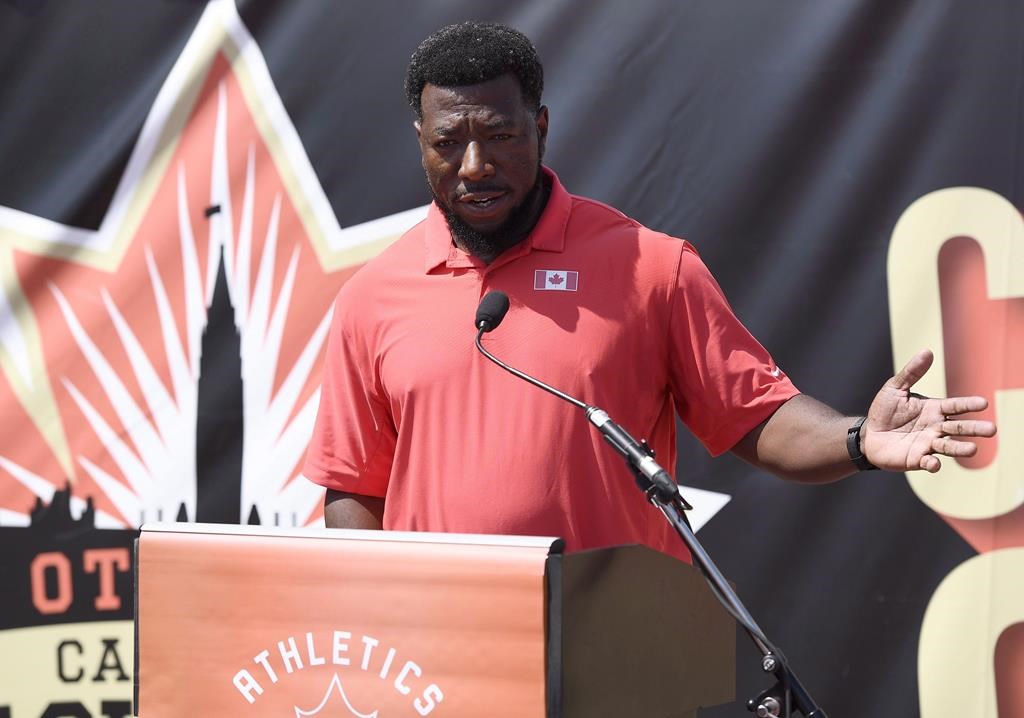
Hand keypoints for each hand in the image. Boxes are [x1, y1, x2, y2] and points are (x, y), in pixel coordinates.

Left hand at [861, 349, 996, 472]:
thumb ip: (912, 372)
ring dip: (961, 448)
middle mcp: (936, 427)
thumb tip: (927, 351)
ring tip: (973, 449)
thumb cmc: (884, 411)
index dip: (968, 404)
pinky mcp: (918, 459)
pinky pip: (929, 462)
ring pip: (949, 446)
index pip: (955, 406)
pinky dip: (933, 463)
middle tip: (991, 429)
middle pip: (958, 427)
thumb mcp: (895, 388)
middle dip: (974, 428)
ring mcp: (928, 444)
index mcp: (934, 409)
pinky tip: (934, 463)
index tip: (983, 403)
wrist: (869, 435)